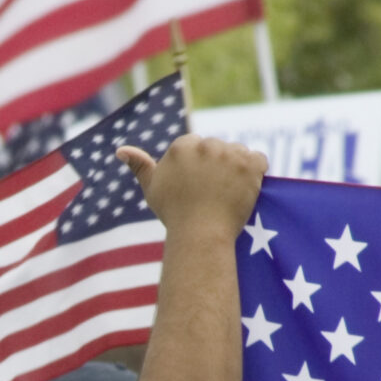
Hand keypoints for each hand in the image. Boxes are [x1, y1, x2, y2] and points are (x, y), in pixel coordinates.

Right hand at [118, 133, 265, 239]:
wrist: (201, 236)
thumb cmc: (175, 215)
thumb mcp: (153, 189)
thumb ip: (139, 166)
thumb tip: (120, 150)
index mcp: (182, 146)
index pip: (197, 145)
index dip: (200, 167)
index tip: (199, 186)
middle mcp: (206, 145)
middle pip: (219, 147)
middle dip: (219, 165)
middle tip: (215, 193)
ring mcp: (229, 154)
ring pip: (239, 152)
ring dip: (238, 168)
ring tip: (230, 192)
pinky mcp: (249, 165)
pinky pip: (260, 160)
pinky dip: (257, 173)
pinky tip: (246, 188)